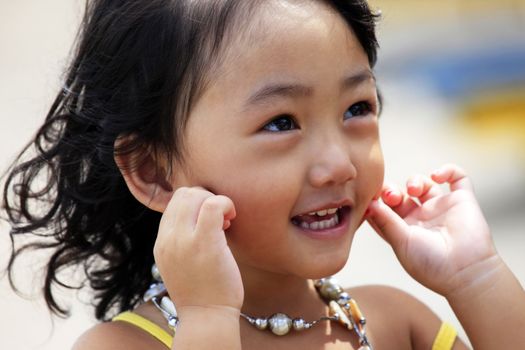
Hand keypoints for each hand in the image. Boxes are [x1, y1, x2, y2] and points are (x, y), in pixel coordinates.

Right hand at [153, 187, 242, 313]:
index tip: (210, 222)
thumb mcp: (180, 263)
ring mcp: (184, 240)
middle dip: (206, 198)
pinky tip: (231, 220)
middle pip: (183, 194)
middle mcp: (168, 239)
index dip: (195, 204)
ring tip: (225, 222)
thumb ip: (182, 240)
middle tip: (220, 219)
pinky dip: (226, 204)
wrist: (207, 316)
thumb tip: (200, 216)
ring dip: (215, 201)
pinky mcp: (205, 242)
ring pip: (195, 194)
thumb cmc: (202, 291)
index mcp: (161, 242)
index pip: (174, 203)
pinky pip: (213, 204)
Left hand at [366, 164, 496, 295]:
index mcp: (403, 230)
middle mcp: (421, 218)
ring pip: (423, 184)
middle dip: (391, 190)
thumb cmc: (430, 264)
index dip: (376, 201)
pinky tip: (437, 175)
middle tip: (391, 196)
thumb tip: (368, 204)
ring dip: (415, 180)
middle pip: (400, 194)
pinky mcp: (462, 200)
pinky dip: (448, 170)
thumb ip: (386, 221)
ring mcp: (441, 208)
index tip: (371, 199)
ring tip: (414, 189)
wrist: (466, 272)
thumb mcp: (401, 242)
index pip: (384, 209)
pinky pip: (457, 177)